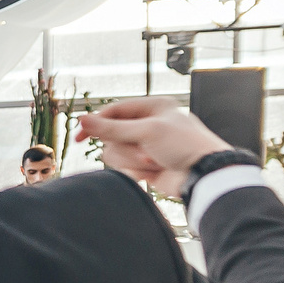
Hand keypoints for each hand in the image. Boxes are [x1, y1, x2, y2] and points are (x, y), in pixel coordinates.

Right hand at [73, 97, 228, 198]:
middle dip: (127, 148)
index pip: (113, 111)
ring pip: (115, 152)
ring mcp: (145, 145)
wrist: (203, 175)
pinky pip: (124, 166)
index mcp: (153, 107)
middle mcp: (147, 124)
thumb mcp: (147, 132)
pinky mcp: (145, 164)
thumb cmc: (185, 146)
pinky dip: (136, 170)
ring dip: (132, 160)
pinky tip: (153, 172)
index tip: (80, 136)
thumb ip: (111, 128)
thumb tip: (81, 119)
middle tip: (145, 153)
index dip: (95, 122)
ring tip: (153, 163)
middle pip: (111, 135)